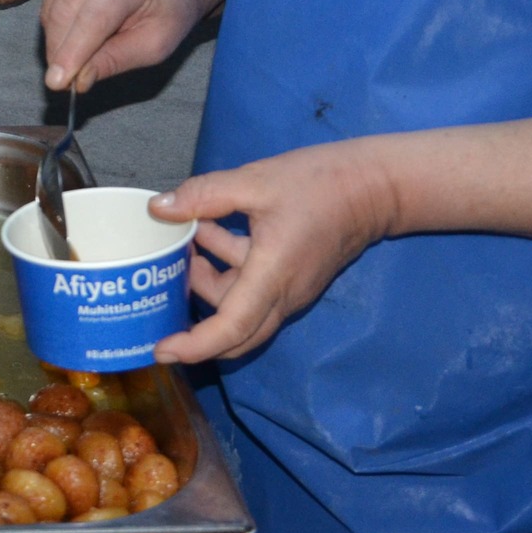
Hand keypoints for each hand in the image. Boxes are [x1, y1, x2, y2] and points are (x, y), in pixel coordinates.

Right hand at [40, 0, 209, 91]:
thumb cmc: (168, 12)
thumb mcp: (156, 45)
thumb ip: (116, 60)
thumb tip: (78, 80)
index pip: (93, 18)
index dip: (72, 52)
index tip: (56, 83)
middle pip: (64, 11)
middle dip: (58, 50)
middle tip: (64, 80)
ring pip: (51, 7)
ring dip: (56, 39)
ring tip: (79, 54)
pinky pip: (49, 0)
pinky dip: (55, 25)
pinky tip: (75, 33)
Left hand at [148, 141, 398, 363]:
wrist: (373, 187)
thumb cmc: (318, 183)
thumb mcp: (254, 181)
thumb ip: (203, 195)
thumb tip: (158, 208)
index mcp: (272, 277)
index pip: (230, 329)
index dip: (194, 345)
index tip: (162, 351)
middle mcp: (283, 296)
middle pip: (234, 333)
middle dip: (195, 317)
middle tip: (165, 285)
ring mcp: (291, 292)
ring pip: (241, 309)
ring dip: (209, 282)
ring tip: (188, 238)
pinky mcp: (294, 282)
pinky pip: (255, 293)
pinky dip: (229, 272)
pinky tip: (214, 231)